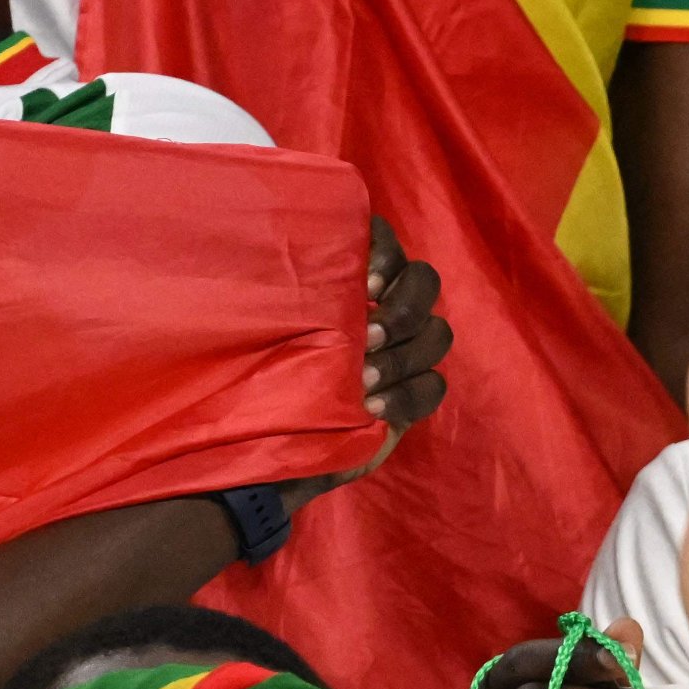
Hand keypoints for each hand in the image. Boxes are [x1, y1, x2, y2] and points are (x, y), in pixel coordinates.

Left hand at [274, 220, 456, 520]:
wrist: (263, 446)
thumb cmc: (252, 378)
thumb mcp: (257, 326)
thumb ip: (280, 288)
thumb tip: (267, 247)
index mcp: (347, 279)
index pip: (386, 242)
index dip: (387, 255)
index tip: (366, 285)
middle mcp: (381, 306)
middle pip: (425, 284)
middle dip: (403, 310)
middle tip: (366, 338)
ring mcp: (401, 350)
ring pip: (435, 335)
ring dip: (402, 356)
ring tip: (364, 380)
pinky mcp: (410, 394)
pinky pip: (433, 387)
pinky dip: (407, 395)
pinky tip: (373, 410)